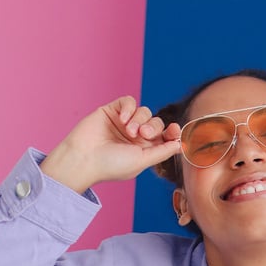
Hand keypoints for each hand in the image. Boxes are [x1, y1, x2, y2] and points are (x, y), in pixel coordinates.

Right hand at [40, 96, 180, 192]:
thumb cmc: (111, 165)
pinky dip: (129, 108)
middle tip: (142, 134)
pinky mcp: (112, 111)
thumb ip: (162, 151)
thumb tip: (181, 144)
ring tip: (128, 130)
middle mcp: (135, 136)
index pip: (165, 137)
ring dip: (138, 119)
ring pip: (144, 111)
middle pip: (156, 122)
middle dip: (153, 127)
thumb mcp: (142, 160)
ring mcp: (124, 123)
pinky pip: (129, 101)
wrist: (84, 158)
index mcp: (144, 150)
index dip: (172, 132)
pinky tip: (122, 119)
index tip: (174, 130)